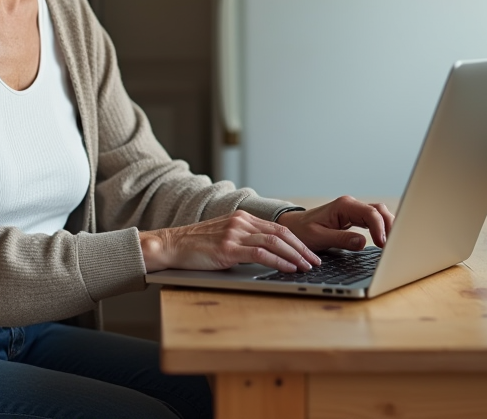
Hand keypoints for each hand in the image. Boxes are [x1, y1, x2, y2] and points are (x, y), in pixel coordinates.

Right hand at [139, 210, 321, 273]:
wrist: (171, 245)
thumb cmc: (196, 245)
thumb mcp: (224, 236)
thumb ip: (244, 240)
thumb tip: (268, 254)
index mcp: (242, 217)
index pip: (278, 228)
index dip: (297, 241)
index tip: (309, 253)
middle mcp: (241, 222)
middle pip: (281, 233)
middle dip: (301, 249)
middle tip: (315, 261)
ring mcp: (234, 234)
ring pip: (274, 242)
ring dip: (295, 256)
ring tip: (306, 267)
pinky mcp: (227, 248)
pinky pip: (260, 253)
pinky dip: (278, 261)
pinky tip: (288, 268)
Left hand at [276, 196, 394, 251]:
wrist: (293, 227)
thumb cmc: (303, 231)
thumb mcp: (319, 237)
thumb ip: (341, 239)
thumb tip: (363, 242)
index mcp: (343, 206)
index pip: (370, 213)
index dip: (379, 228)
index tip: (382, 244)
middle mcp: (350, 205)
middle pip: (379, 211)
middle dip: (390, 226)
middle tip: (394, 245)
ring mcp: (353, 211)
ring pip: (379, 214)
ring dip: (388, 227)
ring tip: (393, 244)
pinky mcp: (354, 218)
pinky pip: (373, 220)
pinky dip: (382, 228)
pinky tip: (386, 240)